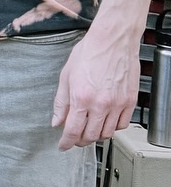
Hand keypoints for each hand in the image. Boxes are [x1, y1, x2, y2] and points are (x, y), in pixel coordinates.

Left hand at [52, 25, 139, 148]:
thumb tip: (56, 121)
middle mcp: (101, 104)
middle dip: (80, 141)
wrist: (113, 40)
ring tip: (90, 129)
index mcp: (81, 98)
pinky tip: (106, 121)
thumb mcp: (66, 76)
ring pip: (107, 133)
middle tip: (75, 138)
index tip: (63, 146)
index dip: (66, 143)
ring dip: (96, 135)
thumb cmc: (89, 52)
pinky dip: (113, 127)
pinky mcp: (130, 101)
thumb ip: (61, 102)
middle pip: (90, 136)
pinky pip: (122, 124)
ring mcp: (118, 103)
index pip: (73, 131)